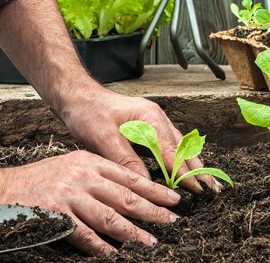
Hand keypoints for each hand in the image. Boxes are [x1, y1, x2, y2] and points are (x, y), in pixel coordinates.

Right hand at [0, 150, 180, 255]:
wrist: (3, 188)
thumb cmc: (40, 178)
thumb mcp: (71, 165)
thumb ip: (96, 176)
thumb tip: (125, 194)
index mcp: (88, 161)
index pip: (128, 176)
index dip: (153, 189)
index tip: (172, 199)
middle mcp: (81, 175)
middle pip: (124, 196)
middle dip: (152, 211)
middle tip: (173, 222)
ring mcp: (69, 194)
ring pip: (110, 217)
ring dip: (133, 233)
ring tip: (152, 243)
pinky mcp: (56, 214)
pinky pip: (86, 235)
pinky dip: (102, 247)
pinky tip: (115, 255)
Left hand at [60, 87, 222, 193]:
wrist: (76, 96)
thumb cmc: (88, 112)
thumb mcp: (105, 138)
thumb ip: (127, 161)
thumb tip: (147, 184)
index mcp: (150, 118)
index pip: (173, 152)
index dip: (185, 173)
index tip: (199, 191)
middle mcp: (155, 118)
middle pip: (181, 147)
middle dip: (196, 168)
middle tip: (213, 189)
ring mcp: (150, 121)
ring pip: (175, 145)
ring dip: (188, 163)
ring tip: (202, 182)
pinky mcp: (143, 126)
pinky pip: (164, 144)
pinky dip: (174, 158)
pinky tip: (177, 169)